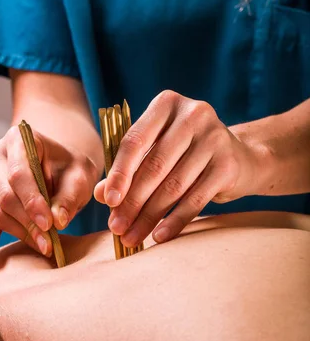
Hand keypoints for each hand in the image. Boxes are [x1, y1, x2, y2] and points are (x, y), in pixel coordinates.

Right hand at [0, 126, 99, 257]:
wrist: (62, 167)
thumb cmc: (71, 168)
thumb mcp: (80, 177)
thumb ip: (69, 196)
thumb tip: (58, 221)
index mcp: (19, 138)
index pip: (19, 173)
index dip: (32, 201)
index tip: (48, 224)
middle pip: (5, 194)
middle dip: (27, 221)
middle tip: (48, 242)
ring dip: (18, 231)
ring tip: (42, 246)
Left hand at [94, 91, 263, 245]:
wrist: (240, 156)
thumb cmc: (185, 152)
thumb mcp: (155, 151)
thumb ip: (127, 168)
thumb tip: (101, 195)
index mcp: (167, 104)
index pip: (135, 140)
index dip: (120, 172)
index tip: (109, 201)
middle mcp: (193, 115)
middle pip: (154, 165)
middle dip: (132, 201)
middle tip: (116, 227)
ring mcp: (214, 138)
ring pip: (173, 185)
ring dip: (149, 216)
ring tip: (132, 237)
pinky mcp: (228, 165)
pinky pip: (195, 199)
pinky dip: (175, 220)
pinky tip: (159, 236)